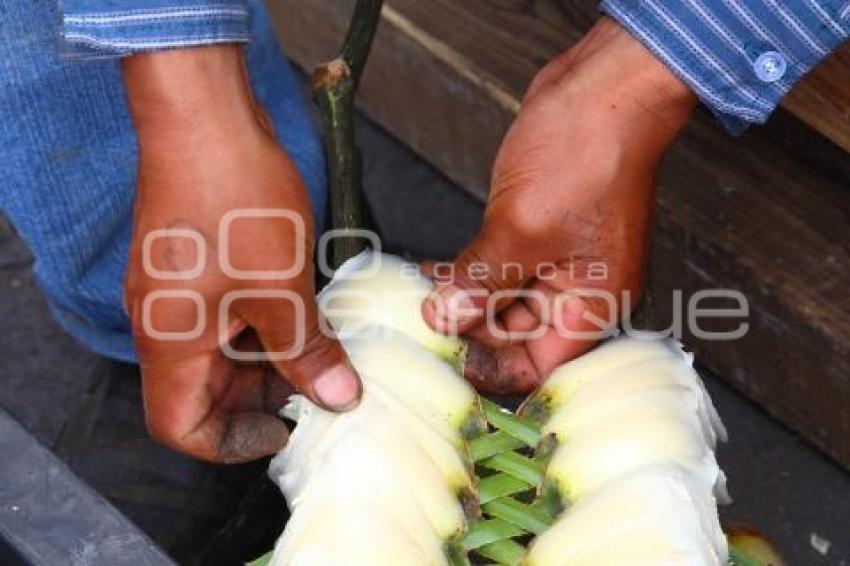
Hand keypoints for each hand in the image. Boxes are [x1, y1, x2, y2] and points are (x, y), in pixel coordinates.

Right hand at [122, 46, 360, 462]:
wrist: (204, 113)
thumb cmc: (236, 201)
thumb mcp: (280, 288)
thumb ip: (306, 350)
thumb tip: (339, 400)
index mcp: (170, 343)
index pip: (181, 426)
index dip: (232, 441)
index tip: (286, 426)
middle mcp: (165, 324)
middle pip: (206, 391)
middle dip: (265, 397)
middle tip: (325, 387)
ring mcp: (180, 290)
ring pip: (223, 351)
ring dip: (272, 358)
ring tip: (328, 351)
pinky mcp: (197, 262)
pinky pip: (229, 314)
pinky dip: (266, 323)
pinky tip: (310, 313)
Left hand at [423, 18, 695, 393]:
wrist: (600, 87)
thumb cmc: (585, 155)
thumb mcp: (522, 230)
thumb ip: (481, 281)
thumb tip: (443, 319)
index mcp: (592, 307)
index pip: (538, 367)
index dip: (491, 370)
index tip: (443, 361)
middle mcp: (578, 293)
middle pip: (516, 338)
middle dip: (469, 332)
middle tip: (419, 329)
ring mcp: (558, 263)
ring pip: (502, 302)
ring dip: (463, 302)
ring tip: (418, 302)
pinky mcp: (537, 235)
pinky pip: (499, 269)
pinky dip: (469, 274)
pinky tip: (432, 274)